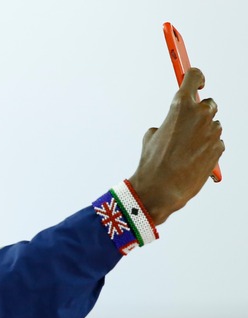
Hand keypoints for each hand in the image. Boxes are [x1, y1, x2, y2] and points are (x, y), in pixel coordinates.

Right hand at [128, 67, 223, 224]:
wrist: (162, 189)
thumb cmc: (153, 164)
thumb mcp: (151, 138)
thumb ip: (165, 125)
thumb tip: (171, 126)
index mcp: (180, 107)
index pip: (194, 76)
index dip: (196, 77)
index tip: (198, 82)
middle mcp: (199, 115)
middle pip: (208, 103)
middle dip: (199, 113)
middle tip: (187, 126)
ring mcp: (212, 131)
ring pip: (212, 125)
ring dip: (203, 133)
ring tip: (186, 150)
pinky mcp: (219, 147)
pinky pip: (216, 142)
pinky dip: (207, 148)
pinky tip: (193, 159)